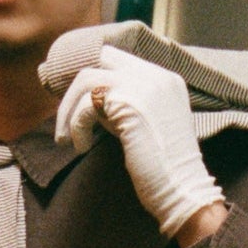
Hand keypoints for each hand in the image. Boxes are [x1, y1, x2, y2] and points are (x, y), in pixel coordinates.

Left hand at [54, 44, 224, 238]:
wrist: (183, 190)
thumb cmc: (164, 170)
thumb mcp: (147, 125)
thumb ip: (128, 105)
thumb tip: (91, 101)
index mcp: (165, 79)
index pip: (118, 58)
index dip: (92, 77)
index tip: (76, 102)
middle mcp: (156, 75)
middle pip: (101, 57)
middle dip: (76, 87)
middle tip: (65, 115)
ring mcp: (144, 86)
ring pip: (87, 79)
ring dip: (68, 110)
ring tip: (65, 138)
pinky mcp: (129, 104)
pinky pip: (86, 106)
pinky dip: (75, 127)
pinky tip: (81, 147)